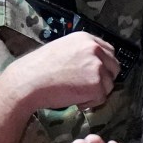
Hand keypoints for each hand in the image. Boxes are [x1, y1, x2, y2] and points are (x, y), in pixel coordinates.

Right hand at [0, 32, 118, 111]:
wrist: (28, 81)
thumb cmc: (39, 68)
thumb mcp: (64, 49)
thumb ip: (82, 53)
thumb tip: (95, 64)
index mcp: (86, 39)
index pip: (109, 51)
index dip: (105, 65)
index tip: (97, 74)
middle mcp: (95, 49)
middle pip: (114, 67)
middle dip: (104, 79)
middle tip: (88, 88)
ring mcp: (97, 67)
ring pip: (109, 85)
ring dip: (96, 93)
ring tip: (76, 94)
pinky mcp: (96, 84)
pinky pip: (101, 98)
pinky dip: (90, 103)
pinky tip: (75, 101)